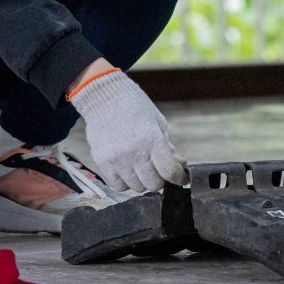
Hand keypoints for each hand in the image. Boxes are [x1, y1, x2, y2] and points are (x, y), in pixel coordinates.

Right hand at [67, 68, 188, 191]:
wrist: (103, 97)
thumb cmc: (134, 106)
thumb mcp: (157, 121)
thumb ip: (166, 146)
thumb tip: (176, 164)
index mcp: (152, 139)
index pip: (170, 171)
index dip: (179, 177)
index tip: (181, 177)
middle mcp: (134, 153)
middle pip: (154, 185)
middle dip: (160, 178)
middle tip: (158, 170)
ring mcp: (117, 160)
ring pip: (136, 187)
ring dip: (142, 180)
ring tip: (141, 166)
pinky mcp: (102, 163)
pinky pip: (118, 186)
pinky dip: (125, 182)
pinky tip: (127, 170)